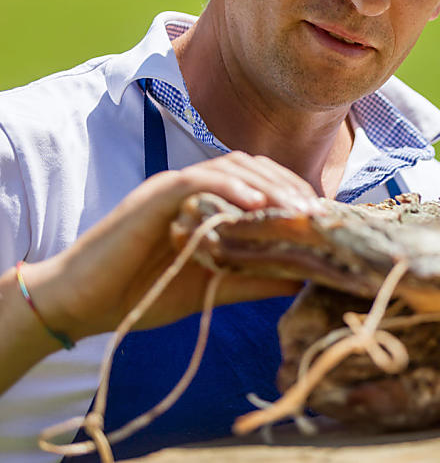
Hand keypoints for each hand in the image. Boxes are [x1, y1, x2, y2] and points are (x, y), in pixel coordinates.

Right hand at [24, 152, 321, 339]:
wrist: (83, 305)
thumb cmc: (143, 293)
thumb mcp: (213, 286)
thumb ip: (254, 277)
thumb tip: (304, 278)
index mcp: (208, 202)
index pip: (260, 181)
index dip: (294, 192)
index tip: (323, 215)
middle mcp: (193, 187)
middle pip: (253, 167)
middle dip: (290, 185)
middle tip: (318, 213)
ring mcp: (172, 187)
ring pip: (231, 167)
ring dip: (269, 183)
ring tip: (297, 208)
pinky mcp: (152, 196)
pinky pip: (197, 179)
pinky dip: (230, 186)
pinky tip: (256, 202)